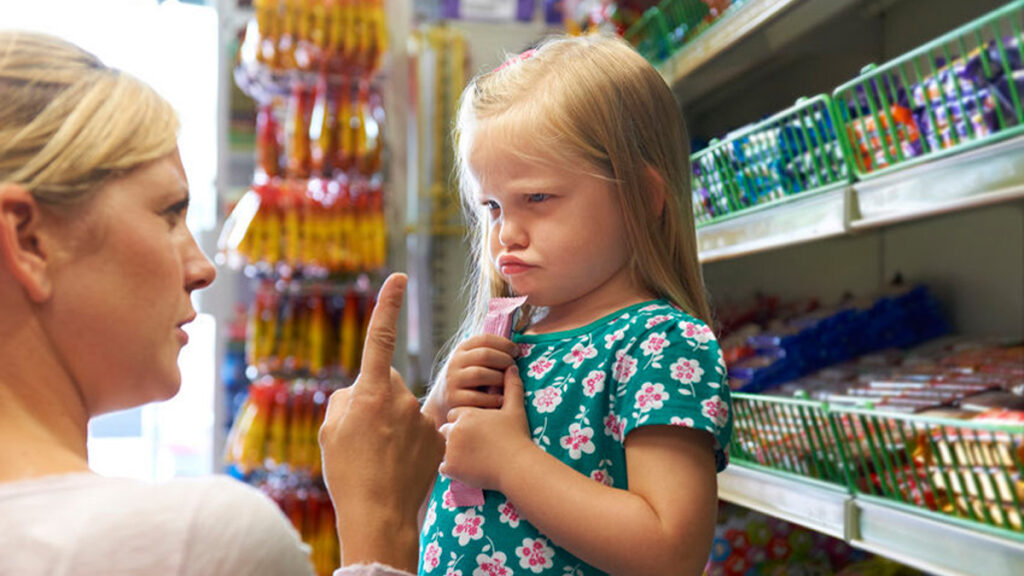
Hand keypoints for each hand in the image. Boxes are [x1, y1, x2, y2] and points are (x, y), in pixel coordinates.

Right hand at [319, 273, 444, 571]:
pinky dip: (410, 441)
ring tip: (381, 456)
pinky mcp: (438, 436)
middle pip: (386, 383)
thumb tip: (359, 391)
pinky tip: (400, 464)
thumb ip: (345, 400)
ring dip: (393, 424)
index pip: (381, 338)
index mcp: (371, 392)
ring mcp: (423, 418)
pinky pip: (420, 429)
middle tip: (364, 435)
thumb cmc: (348, 472)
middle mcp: (401, 398)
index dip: (388, 305)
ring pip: (403, 409)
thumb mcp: (331, 431)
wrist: (379, 514)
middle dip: (376, 399)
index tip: (398, 277)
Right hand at [436, 334, 518, 415]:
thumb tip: (517, 349)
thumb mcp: (473, 362)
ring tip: (508, 384)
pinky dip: (492, 398)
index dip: (504, 344)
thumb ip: (489, 353)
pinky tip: (501, 400)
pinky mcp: (453, 399)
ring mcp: (452, 380)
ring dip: (499, 378)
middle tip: (514, 368)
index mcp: (462, 349)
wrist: (444, 402)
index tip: (516, 351)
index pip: (485, 339)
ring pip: (480, 374)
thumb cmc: (469, 380)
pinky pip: (476, 397)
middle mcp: (455, 362)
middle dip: (504, 360)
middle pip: (485, 355)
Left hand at [439, 365, 533, 492]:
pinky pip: (443, 467)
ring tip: (470, 458)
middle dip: (455, 436)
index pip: (455, 414)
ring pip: (443, 449)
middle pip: (446, 430)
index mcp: (466, 414)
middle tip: (473, 445)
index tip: (476, 430)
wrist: (517, 465)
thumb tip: (512, 367)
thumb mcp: (515, 409)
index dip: (465, 422)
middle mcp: (454, 429)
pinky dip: (453, 469)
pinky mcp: (450, 467)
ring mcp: (450, 449)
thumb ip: (511, 386)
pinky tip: (467, 469)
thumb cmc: (517, 437)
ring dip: (452, 452)